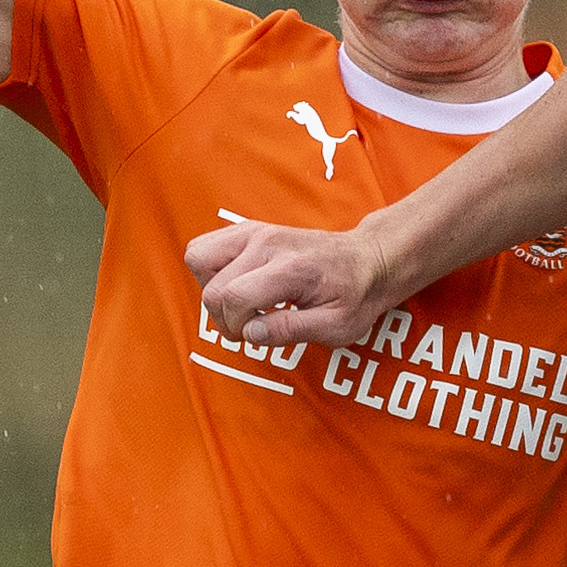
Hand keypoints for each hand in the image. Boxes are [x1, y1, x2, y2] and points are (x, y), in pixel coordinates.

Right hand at [188, 217, 394, 349]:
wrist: (368, 259)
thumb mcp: (336, 326)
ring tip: (241, 304)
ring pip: (198, 258)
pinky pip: (205, 247)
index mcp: (290, 268)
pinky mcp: (247, 230)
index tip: (257, 335)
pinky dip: (210, 272)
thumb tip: (250, 334)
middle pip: (213, 287)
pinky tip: (238, 286)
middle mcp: (267, 243)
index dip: (237, 328)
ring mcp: (254, 232)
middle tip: (252, 327)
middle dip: (224, 318)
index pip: (235, 298)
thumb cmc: (355, 294)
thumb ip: (292, 331)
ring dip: (210, 290)